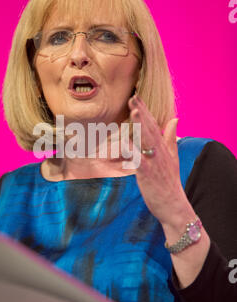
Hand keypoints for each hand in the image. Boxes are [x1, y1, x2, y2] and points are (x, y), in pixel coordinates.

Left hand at [128, 94, 191, 227]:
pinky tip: (126, 143)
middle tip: (133, 97)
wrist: (174, 205)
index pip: (153, 124)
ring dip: (140, 127)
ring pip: (146, 142)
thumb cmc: (169, 181)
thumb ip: (170, 137)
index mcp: (163, 147)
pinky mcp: (147, 175)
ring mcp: (154, 163)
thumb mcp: (173, 157)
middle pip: (149, 129)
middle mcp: (159, 152)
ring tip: (134, 112)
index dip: (144, 110)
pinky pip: (139, 162)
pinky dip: (133, 152)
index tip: (136, 96)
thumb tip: (175, 119)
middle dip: (141, 113)